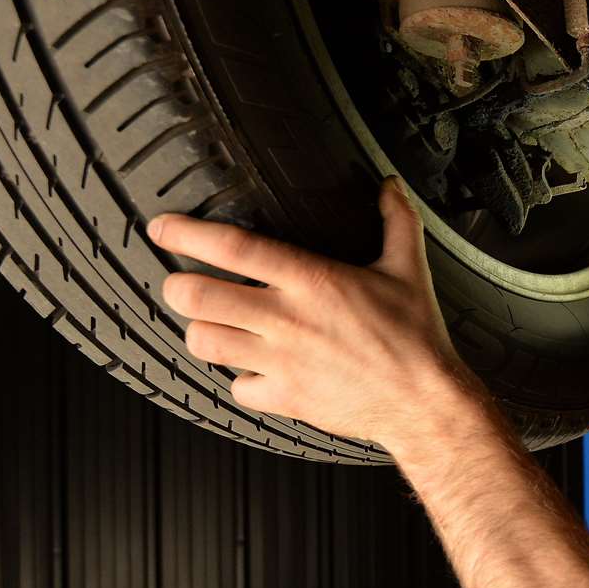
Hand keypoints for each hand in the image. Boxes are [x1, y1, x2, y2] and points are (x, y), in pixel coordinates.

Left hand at [153, 177, 471, 444]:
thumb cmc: (417, 337)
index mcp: (313, 280)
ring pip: (205, 342)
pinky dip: (239, 380)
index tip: (163, 227)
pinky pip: (237, 388)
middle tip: (184, 284)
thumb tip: (389, 185)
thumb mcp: (410, 269)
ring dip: (202, 331)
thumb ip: (396, 221)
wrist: (425, 402)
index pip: (232, 247)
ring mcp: (282, 361)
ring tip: (212, 324)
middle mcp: (288, 319)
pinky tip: (253, 370)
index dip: (186, 233)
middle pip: (197, 296)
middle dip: (179, 287)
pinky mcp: (286, 398)